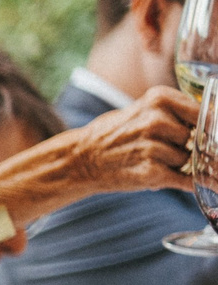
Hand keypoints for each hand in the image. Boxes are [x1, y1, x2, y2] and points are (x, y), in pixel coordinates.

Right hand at [61, 86, 196, 196]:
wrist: (80, 160)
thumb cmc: (114, 135)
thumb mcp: (143, 110)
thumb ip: (175, 113)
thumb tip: (211, 124)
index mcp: (158, 99)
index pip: (203, 112)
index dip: (207, 126)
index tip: (206, 135)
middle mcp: (156, 120)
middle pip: (198, 137)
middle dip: (192, 147)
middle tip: (173, 150)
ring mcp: (153, 147)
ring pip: (191, 160)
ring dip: (184, 166)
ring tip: (161, 164)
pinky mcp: (151, 173)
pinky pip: (187, 179)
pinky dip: (199, 184)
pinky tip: (207, 185)